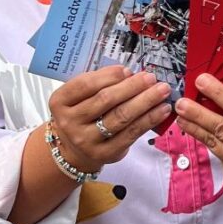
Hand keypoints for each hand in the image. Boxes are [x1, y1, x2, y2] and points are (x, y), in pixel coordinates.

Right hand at [47, 66, 172, 172]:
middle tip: (151, 77)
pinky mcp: (106, 153)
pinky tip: (162, 109)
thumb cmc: (82, 114)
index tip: (128, 70)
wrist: (74, 150)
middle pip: (106, 100)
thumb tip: (131, 74)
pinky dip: (150, 119)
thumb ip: (99, 84)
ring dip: (146, 101)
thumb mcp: (79, 97)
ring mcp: (87, 140)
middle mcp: (69, 122)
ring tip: (162, 90)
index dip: (109, 76)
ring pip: (121, 117)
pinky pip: (132, 133)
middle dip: (133, 86)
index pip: (85, 85)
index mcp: (60, 101)